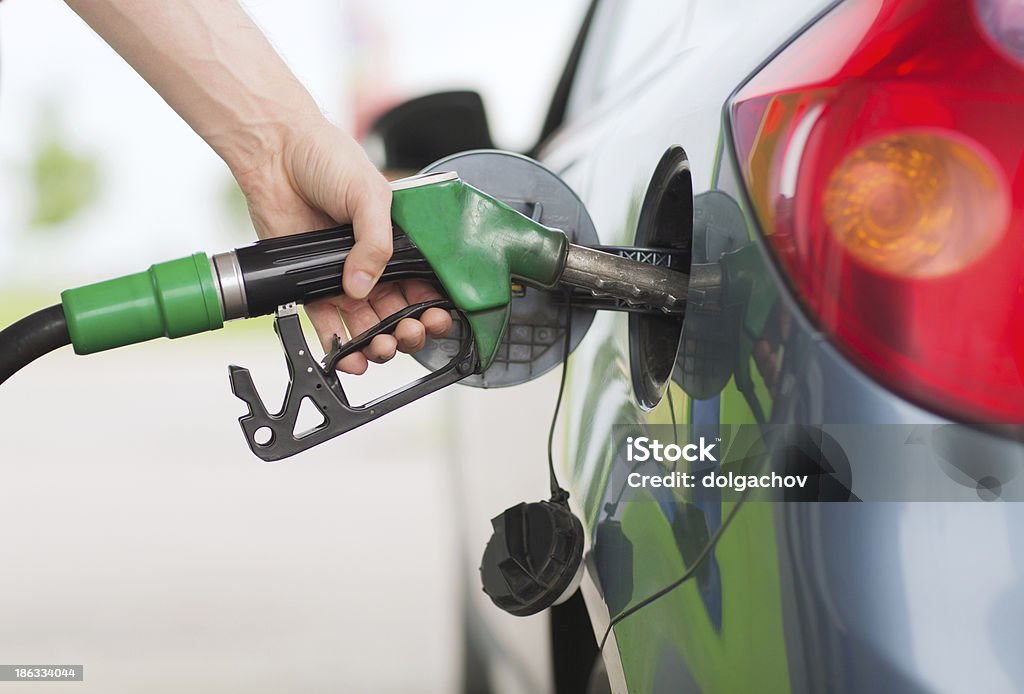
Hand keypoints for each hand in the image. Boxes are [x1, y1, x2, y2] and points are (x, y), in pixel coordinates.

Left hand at [235, 116, 451, 373]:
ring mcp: (342, 278)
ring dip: (378, 345)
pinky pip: (328, 325)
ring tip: (380, 347)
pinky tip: (349, 357)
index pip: (424, 285)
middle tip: (408, 334)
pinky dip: (338, 346)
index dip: (432, 307)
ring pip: (367, 325)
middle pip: (399, 313)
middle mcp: (373, 264)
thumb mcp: (369, 194)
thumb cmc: (327, 159)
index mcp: (398, 243)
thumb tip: (362, 287)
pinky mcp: (309, 286)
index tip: (435, 319)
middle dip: (408, 332)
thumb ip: (376, 242)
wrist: (276, 153)